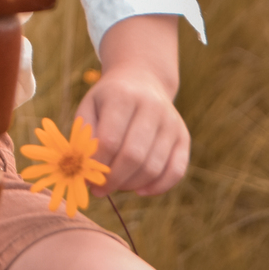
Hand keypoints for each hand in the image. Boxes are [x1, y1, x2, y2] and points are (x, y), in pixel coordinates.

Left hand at [75, 15, 189, 196]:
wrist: (141, 79)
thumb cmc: (107, 100)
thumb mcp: (89, 108)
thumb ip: (85, 138)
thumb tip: (85, 173)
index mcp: (122, 96)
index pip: (110, 140)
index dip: (97, 165)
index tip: (86, 178)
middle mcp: (151, 106)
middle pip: (134, 156)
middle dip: (114, 180)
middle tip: (100, 190)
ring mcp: (171, 122)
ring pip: (154, 167)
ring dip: (132, 185)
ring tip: (116, 186)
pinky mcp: (183, 136)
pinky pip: (176, 170)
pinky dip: (158, 187)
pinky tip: (140, 190)